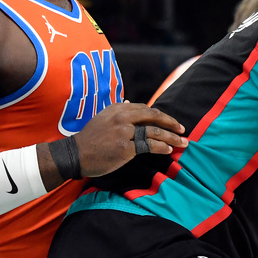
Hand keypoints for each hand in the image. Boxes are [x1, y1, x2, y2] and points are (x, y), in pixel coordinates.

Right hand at [73, 102, 187, 177]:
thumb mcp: (102, 118)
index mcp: (117, 109)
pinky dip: (162, 147)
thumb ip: (117, 111)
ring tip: (183, 142)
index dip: (161, 116)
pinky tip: (169, 150)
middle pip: (154, 116)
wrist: (75, 154)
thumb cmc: (89, 139)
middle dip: (171, 123)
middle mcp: (122, 117)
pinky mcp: (125, 147)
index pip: (146, 109)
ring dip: (172, 137)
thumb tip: (128, 103)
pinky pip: (149, 146)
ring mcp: (124, 132)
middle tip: (182, 129)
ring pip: (155, 132)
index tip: (171, 122)